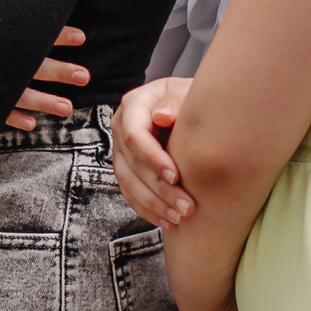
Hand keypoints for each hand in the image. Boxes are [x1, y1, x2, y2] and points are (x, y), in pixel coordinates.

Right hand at [6, 26, 87, 129]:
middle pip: (34, 67)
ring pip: (21, 95)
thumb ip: (18, 17)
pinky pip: (0, 112)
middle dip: (59, 72)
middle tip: (84, 76)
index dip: (59, 36)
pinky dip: (15, 118)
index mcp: (7, 41)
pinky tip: (32, 124)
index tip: (81, 38)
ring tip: (67, 107)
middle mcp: (1, 63)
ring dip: (44, 101)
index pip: (36, 36)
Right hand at [114, 77, 193, 225]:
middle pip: (132, 164)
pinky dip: (147, 209)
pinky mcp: (126, 167)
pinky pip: (130, 192)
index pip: (134, 136)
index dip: (153, 159)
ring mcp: (121, 149)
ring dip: (153, 204)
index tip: (176, 176)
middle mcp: (121, 127)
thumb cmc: (189, 98)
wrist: (188, 106)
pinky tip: (166, 220)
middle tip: (186, 206)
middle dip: (159, 188)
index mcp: (134, 105)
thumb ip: (174, 100)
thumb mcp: (185, 90)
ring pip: (129, 183)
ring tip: (179, 218)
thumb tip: (162, 116)